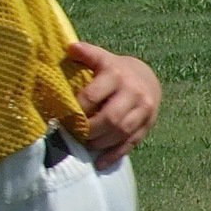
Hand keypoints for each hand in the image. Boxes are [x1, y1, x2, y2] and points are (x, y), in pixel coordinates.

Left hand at [68, 41, 161, 167]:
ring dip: (100, 142)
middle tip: (74, 133)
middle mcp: (133, 93)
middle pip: (110, 118)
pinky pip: (130, 144)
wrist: (147, 79)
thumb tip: (70, 47)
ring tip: (85, 144)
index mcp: (116, 74)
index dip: (77, 108)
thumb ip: (87, 54)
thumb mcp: (102, 58)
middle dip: (89, 129)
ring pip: (121, 133)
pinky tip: (99, 163)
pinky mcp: (147, 126)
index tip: (63, 115)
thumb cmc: (114, 70)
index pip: (93, 95)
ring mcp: (143, 111)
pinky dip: (113, 155)